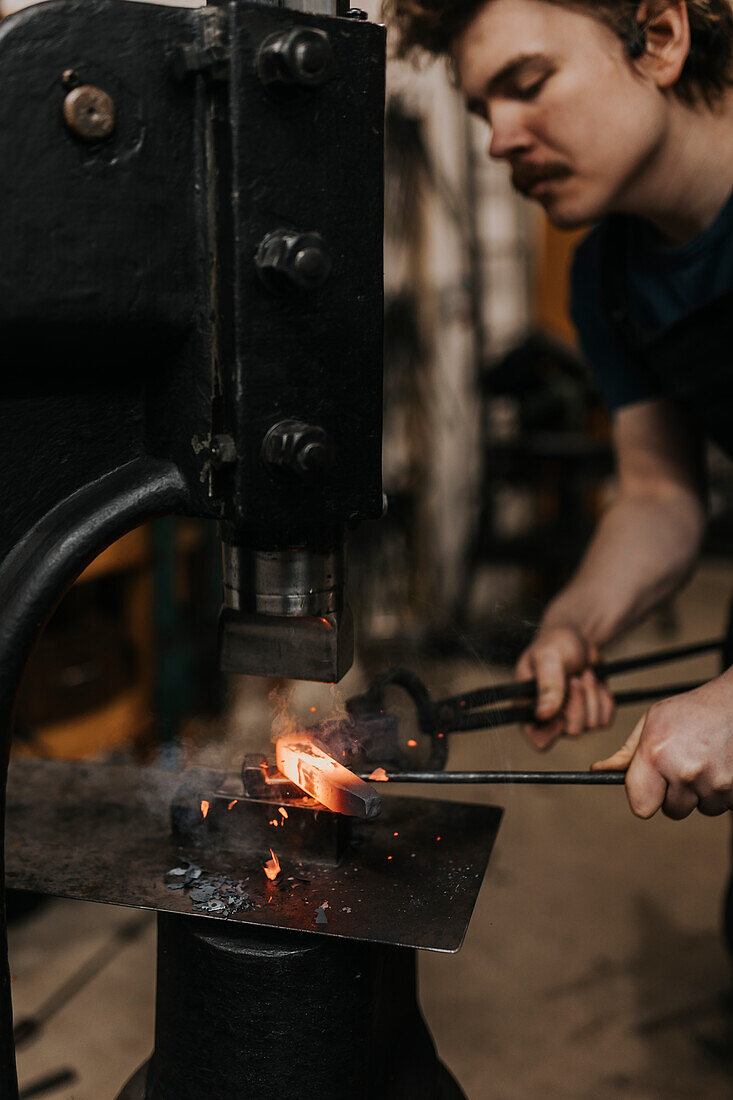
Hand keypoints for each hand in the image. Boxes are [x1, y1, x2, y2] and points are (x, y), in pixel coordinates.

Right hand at [515, 625, 614, 749]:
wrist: (578, 639)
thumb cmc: (555, 644)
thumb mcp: (549, 657)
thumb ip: (547, 684)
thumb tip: (544, 715)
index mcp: (529, 707)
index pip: (538, 738)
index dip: (552, 731)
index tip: (561, 711)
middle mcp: (550, 718)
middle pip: (572, 730)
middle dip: (578, 700)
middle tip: (574, 678)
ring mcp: (572, 718)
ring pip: (591, 724)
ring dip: (592, 695)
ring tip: (583, 674)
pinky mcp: (592, 715)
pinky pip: (606, 719)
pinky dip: (604, 698)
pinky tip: (594, 682)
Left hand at [592, 673, 732, 818]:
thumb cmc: (691, 711)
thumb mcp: (652, 722)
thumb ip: (627, 753)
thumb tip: (600, 771)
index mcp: (656, 754)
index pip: (640, 806)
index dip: (644, 799)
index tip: (650, 789)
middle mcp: (684, 771)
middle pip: (672, 810)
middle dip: (676, 794)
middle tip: (683, 766)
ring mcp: (713, 782)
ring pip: (699, 808)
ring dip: (701, 793)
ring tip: (704, 762)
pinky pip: (722, 806)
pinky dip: (721, 792)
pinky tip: (720, 765)